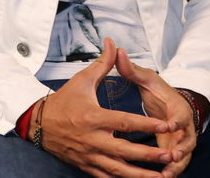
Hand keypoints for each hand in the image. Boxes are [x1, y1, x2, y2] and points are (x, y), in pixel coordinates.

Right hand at [34, 38, 176, 177]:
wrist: (39, 123)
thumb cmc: (62, 101)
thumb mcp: (82, 80)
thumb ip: (102, 64)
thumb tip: (113, 44)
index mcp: (93, 117)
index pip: (125, 122)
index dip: (146, 124)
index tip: (166, 125)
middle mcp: (92, 139)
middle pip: (126, 151)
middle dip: (149, 155)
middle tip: (170, 156)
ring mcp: (89, 155)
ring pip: (119, 169)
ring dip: (141, 175)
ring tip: (162, 176)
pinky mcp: (86, 165)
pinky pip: (107, 177)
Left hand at [115, 48, 195, 177]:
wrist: (171, 105)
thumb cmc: (159, 92)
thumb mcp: (146, 79)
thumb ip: (131, 68)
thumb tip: (116, 49)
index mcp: (176, 107)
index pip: (180, 114)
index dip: (176, 120)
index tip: (169, 125)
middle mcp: (183, 126)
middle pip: (186, 140)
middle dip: (180, 148)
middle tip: (172, 156)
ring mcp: (180, 140)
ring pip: (182, 157)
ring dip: (175, 166)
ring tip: (166, 175)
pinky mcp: (173, 151)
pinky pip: (174, 165)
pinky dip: (169, 171)